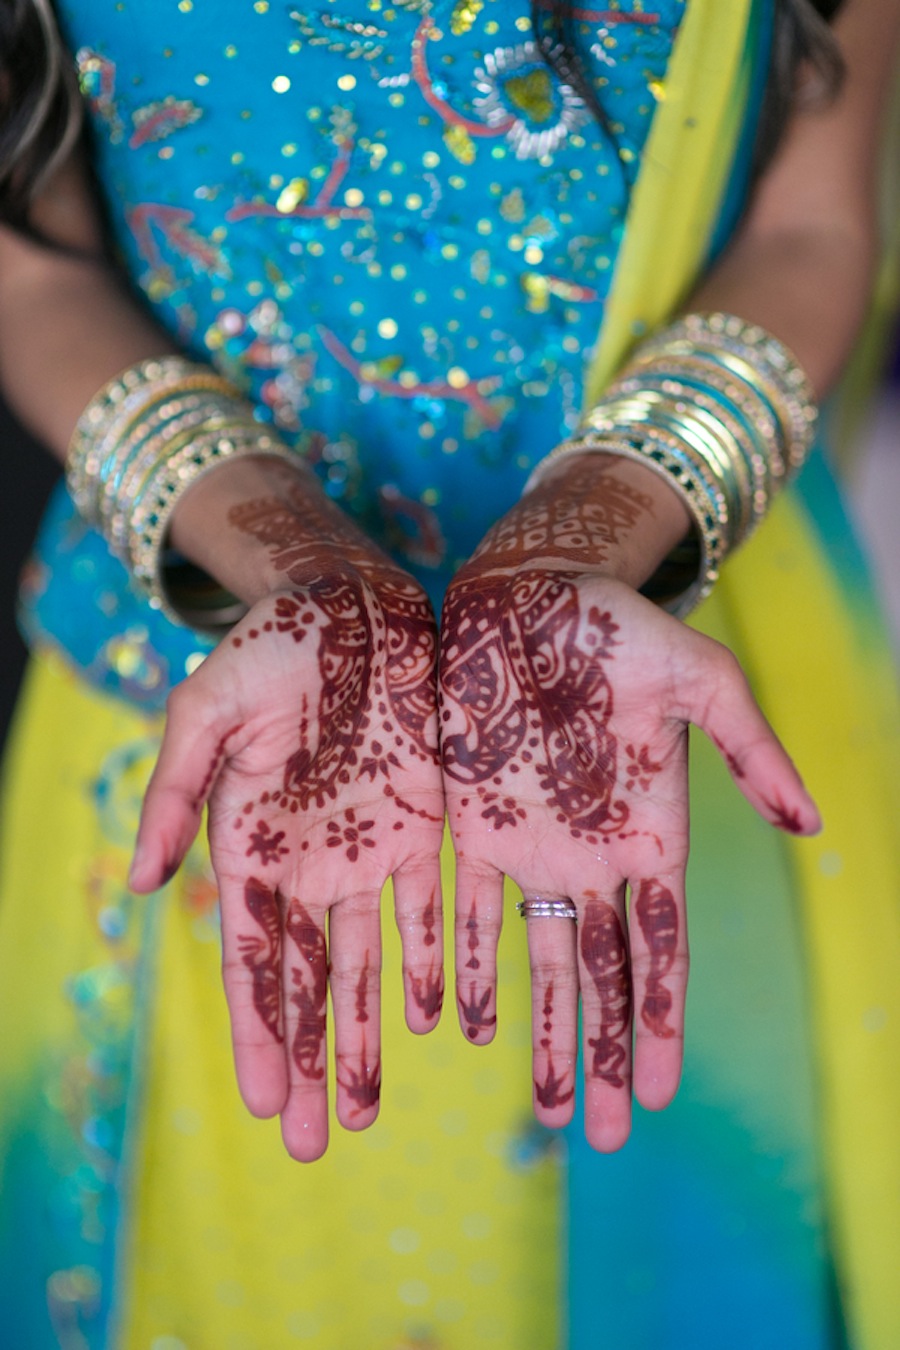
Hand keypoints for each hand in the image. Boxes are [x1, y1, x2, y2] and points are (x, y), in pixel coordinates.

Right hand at [129, 479, 444, 1159]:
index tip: (267, 1104)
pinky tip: (438, 1021)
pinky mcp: (426, 825)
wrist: (353, 603)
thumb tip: (134, 884)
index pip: (251, 959)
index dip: (258, 1031)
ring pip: (368, 964)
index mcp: (249, 844)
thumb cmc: (271, 649)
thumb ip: (174, 793)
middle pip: (308, 982)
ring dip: (369, 1035)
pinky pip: (430, 909)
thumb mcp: (206, 711)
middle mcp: (308, 863)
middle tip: (319, 1144)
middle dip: (312, 1061)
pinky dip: (432, 965)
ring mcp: (368, 849)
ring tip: (369, 1109)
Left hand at [438, 456, 819, 1151]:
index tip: (656, 1093)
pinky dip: (467, 968)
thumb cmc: (617, 629)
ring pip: (540, 962)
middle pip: (603, 976)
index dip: (657, 1020)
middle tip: (597, 1136)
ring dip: (541, 1034)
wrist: (529, 595)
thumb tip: (814, 826)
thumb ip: (751, 750)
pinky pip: (466, 911)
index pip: (660, 950)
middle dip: (602, 1053)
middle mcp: (593, 856)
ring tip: (545, 1108)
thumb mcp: (700, 680)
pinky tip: (467, 1025)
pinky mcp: (472, 824)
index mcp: (652, 833)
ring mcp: (531, 845)